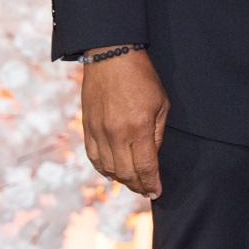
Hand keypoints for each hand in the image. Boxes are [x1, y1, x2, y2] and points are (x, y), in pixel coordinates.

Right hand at [80, 49, 169, 198]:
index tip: (157, 192)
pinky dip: (102, 168)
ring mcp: (98, 132)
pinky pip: (93, 157)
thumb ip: (156, 135)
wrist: (110, 57)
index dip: (151, 184)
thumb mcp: (161, 104)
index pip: (145, 168)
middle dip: (138, 186)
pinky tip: (112, 172)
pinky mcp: (86, 127)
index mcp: (139, 128)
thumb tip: (151, 157)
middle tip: (146, 190)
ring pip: (107, 169)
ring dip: (121, 180)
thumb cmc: (142, 78)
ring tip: (132, 182)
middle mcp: (116, 134)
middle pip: (125, 174)